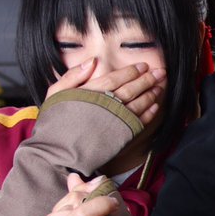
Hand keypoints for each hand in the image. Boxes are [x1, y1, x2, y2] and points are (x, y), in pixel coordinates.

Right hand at [45, 59, 166, 126]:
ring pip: (138, 104)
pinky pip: (139, 123)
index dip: (131, 71)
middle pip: (130, 89)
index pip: (115, 78)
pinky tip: (155, 106)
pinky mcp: (120, 137)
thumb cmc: (54, 122)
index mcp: (89, 93)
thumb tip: (92, 61)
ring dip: (151, 94)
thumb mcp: (55, 93)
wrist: (55, 153)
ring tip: (160, 85)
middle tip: (160, 72)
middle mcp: (105, 106)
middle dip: (147, 80)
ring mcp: (114, 122)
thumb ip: (72, 76)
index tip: (143, 66)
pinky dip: (149, 113)